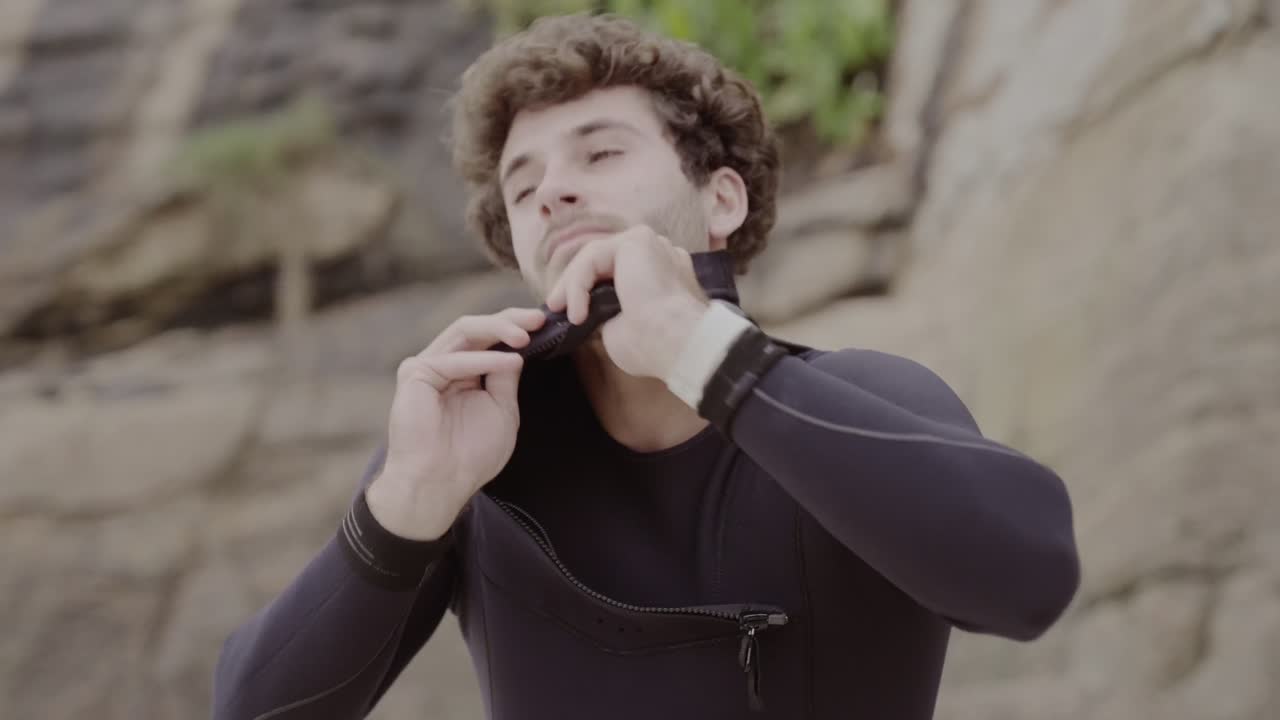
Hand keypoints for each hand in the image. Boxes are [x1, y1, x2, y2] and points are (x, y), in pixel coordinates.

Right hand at [366, 307, 546, 539]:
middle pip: (476, 329)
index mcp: (462, 371)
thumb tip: (519, 350)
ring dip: (498, 330)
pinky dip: (484, 360)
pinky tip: (510, 361)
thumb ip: (506, 378)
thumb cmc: (470, 455)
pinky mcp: (415, 374)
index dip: (515, 327)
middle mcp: (443, 363)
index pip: (488, 338)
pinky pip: (454, 360)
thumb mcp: (501, 410)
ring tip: (526, 335)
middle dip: (510, 320)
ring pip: (464, 332)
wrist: (441, 483)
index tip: (545, 323)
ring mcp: (426, 366)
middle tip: (538, 319)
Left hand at [545, 225, 708, 379]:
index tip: (570, 315)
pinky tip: (577, 312)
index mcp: (661, 273)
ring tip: (560, 310)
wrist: (679, 345)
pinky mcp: (637, 241)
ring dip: (572, 284)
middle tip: (555, 307)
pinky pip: (594, 256)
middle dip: (574, 284)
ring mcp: (651, 243)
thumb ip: (607, 315)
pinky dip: (579, 283)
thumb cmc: (656, 347)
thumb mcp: (622, 330)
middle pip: (602, 260)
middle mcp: (659, 253)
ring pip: (595, 256)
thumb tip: (587, 315)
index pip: (614, 272)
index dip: (586, 289)